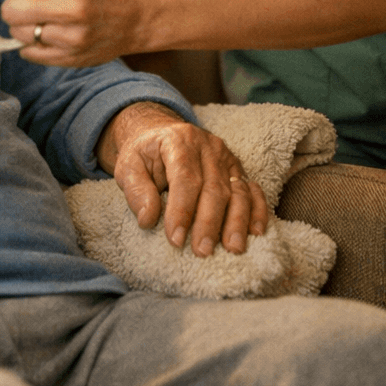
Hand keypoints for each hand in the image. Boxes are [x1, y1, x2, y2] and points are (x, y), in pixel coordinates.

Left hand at [0, 0, 147, 65]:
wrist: (138, 15)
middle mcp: (74, 8)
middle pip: (10, 9)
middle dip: (13, 2)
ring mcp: (73, 38)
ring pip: (16, 33)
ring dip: (22, 23)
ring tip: (40, 14)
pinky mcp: (71, 59)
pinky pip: (28, 53)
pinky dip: (31, 42)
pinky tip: (47, 30)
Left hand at [96, 103, 268, 254]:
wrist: (159, 135)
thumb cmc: (144, 155)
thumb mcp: (128, 166)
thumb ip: (135, 190)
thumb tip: (147, 219)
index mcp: (179, 141)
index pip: (185, 178)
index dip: (182, 210)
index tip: (175, 239)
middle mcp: (208, 147)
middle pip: (214, 187)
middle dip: (209, 222)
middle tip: (202, 251)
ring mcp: (226, 158)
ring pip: (237, 191)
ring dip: (237, 221)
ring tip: (232, 248)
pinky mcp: (237, 169)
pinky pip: (253, 190)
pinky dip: (257, 210)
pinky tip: (256, 232)